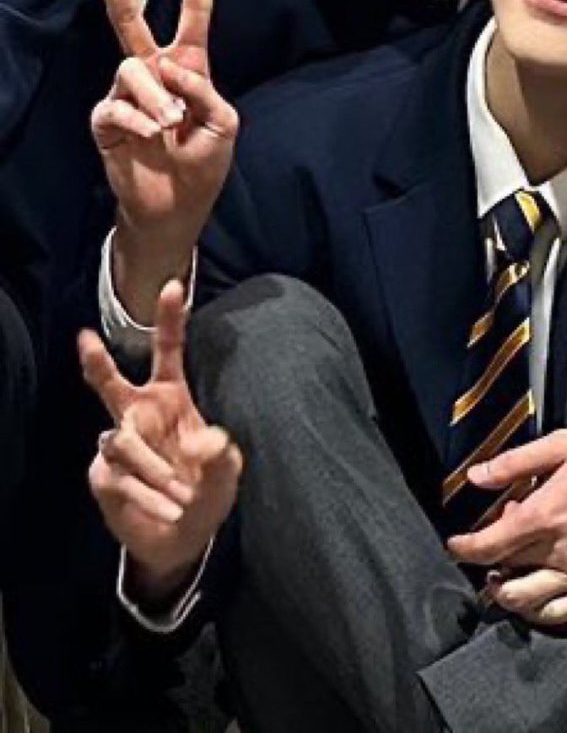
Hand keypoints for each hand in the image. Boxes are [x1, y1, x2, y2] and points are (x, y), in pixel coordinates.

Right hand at [80, 280, 241, 599]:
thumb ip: (222, 458)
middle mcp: (140, 414)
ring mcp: (117, 443)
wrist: (181, 536)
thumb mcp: (226, 475)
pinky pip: (120, 477)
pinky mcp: (103, 474)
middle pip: (111, 383)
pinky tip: (168, 507)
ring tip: (180, 494)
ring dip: (155, 470)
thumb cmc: (205, 491)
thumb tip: (209, 440)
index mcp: (172, 398)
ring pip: (123, 442)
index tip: (175, 285)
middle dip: (97, 363)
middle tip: (84, 340)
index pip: (169, 352)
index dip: (170, 320)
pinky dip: (148, 496)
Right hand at [87, 0, 236, 318]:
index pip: (194, 15)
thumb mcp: (224, 124)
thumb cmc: (203, 163)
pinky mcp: (106, 119)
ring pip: (133, 69)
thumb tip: (169, 69)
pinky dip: (139, 120)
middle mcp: (154, 72)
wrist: (176, 207)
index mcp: (189, 67)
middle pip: (131, 20)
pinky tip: (153, 136)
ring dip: (156, 97)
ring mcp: (127, 94)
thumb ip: (205, 90)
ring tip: (171, 123)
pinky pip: (116, 105)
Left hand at [447, 418, 566, 625]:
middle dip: (487, 566)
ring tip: (506, 581)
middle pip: (505, 573)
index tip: (458, 545)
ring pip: (528, 601)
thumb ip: (516, 462)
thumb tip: (478, 475)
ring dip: (508, 594)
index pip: (489, 544)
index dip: (465, 548)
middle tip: (490, 554)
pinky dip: (541, 611)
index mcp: (547, 513)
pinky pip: (562, 615)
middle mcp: (561, 550)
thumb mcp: (565, 444)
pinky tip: (539, 598)